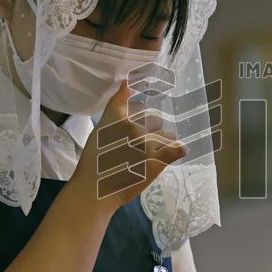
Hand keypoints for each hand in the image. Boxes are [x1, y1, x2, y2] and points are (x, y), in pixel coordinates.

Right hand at [69, 79, 184, 212]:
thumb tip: (128, 82)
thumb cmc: (94, 160)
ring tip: (149, 155)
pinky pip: (177, 149)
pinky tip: (175, 152)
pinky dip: (178, 150)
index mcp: (119, 117)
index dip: (139, 117)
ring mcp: (146, 144)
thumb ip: (116, 105)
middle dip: (151, 131)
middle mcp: (134, 127)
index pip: (140, 107)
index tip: (133, 131)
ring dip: (162, 143)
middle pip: (155, 121)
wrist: (94, 190)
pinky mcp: (156, 162)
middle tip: (138, 148)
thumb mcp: (101, 128)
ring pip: (167, 134)